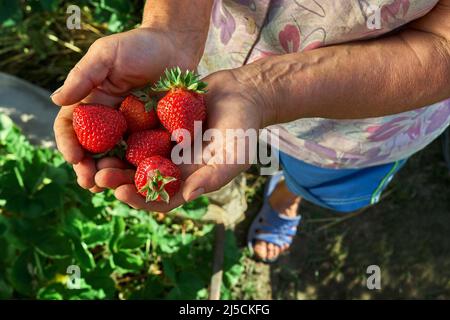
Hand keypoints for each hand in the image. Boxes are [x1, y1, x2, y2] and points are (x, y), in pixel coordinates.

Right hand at [53, 27, 199, 191]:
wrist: (175, 47)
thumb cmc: (138, 45)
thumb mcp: (106, 54)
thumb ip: (84, 76)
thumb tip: (55, 100)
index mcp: (92, 104)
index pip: (72, 128)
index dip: (69, 144)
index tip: (74, 157)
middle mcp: (109, 122)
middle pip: (93, 150)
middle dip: (89, 168)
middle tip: (90, 183)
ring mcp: (133, 131)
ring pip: (118, 159)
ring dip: (113, 175)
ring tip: (111, 188)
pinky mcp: (156, 135)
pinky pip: (147, 156)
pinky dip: (141, 169)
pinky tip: (142, 181)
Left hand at [94, 69, 266, 211]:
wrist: (242, 94)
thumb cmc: (243, 128)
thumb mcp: (234, 154)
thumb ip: (215, 176)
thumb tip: (188, 195)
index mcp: (189, 179)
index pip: (161, 198)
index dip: (140, 199)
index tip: (121, 193)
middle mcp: (174, 165)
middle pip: (142, 180)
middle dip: (120, 181)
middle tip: (100, 176)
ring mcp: (166, 145)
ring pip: (135, 157)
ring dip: (116, 159)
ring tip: (97, 156)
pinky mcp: (160, 124)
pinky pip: (138, 130)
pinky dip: (123, 132)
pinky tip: (104, 128)